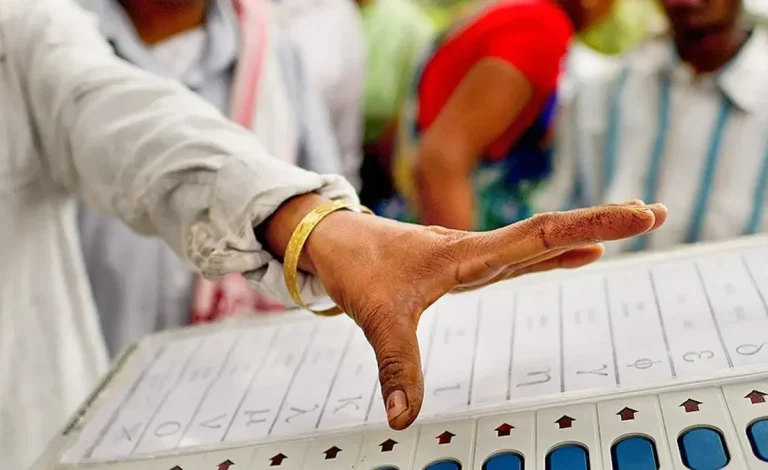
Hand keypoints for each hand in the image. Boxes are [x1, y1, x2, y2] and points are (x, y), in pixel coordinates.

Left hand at [262, 196, 666, 429]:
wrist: (333, 241)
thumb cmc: (357, 267)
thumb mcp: (377, 316)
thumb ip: (395, 365)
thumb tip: (404, 417)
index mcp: (468, 254)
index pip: (540, 235)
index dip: (590, 226)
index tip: (636, 215)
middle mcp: (479, 250)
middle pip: (550, 232)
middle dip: (603, 222)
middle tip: (654, 212)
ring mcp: (475, 255)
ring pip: (539, 241)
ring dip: (585, 233)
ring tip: (629, 224)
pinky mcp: (467, 263)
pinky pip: (521, 255)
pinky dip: (555, 252)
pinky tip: (577, 254)